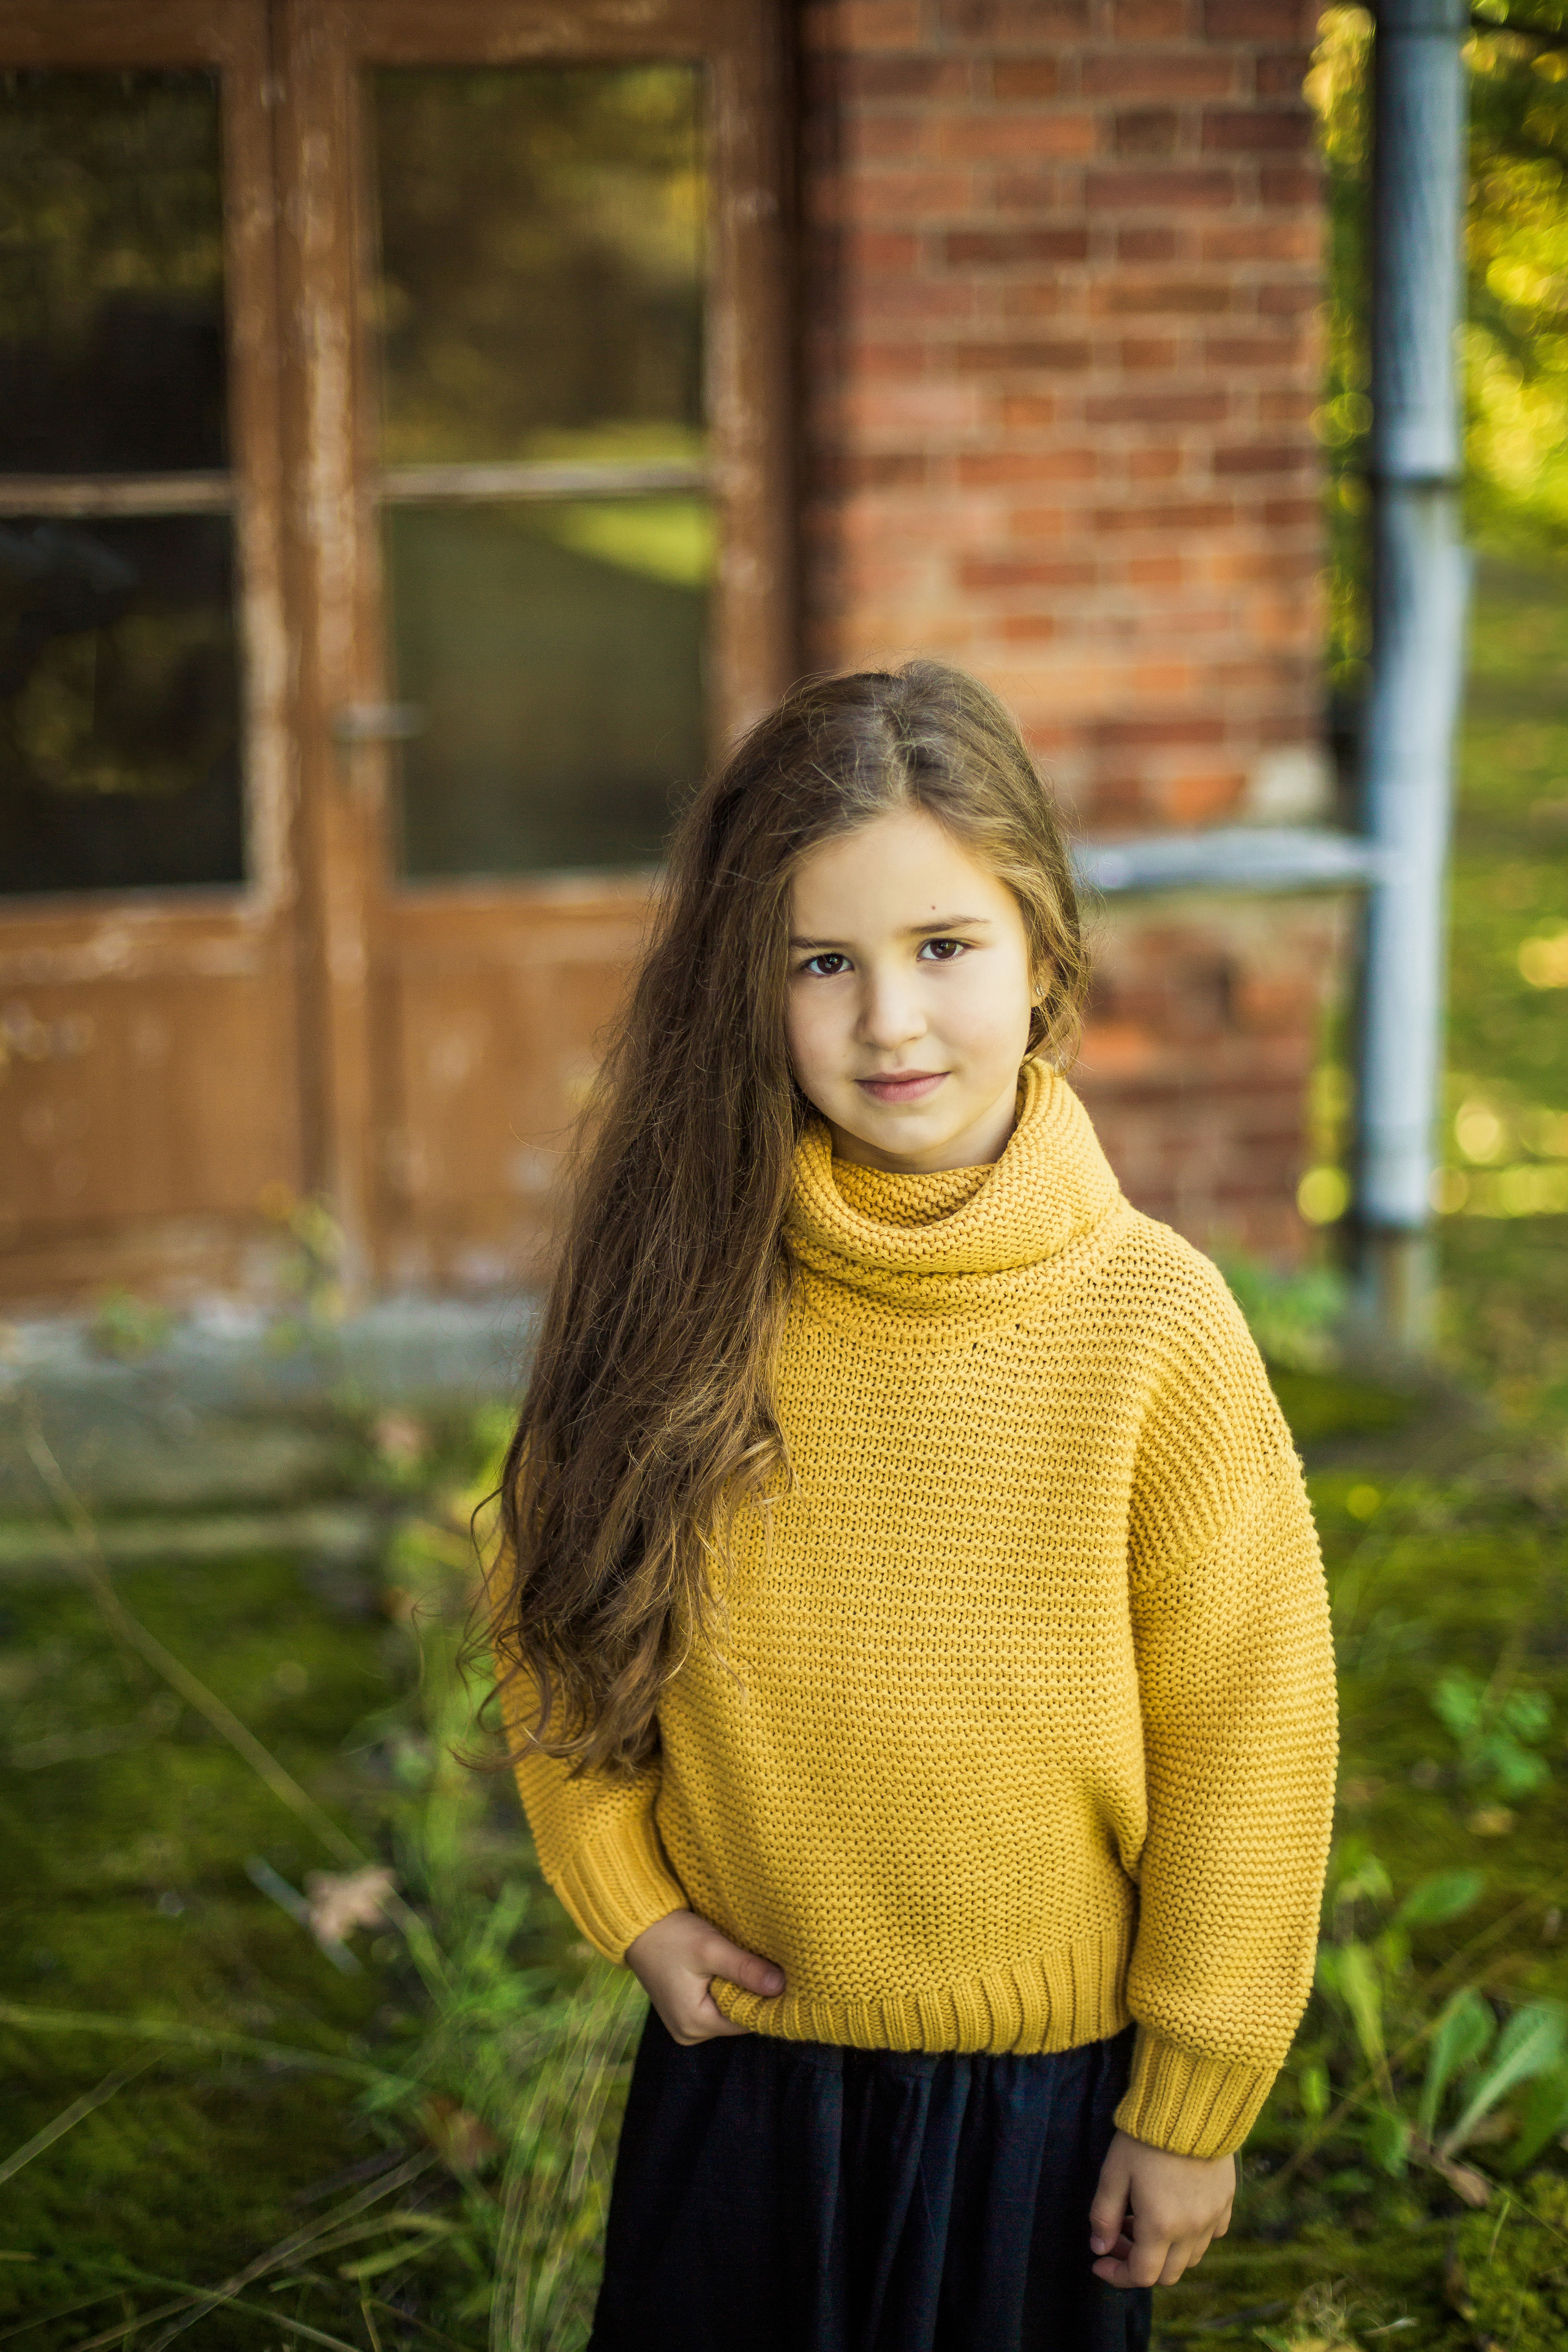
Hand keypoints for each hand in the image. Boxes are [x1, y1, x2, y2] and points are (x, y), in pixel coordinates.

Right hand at [623, 1908, 784, 2044]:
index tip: (782, 1976)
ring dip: (738, 1988)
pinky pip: (715, 2003)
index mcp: (694, 2024)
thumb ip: (745, 1969)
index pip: (746, 2020)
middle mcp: (689, 2032)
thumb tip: (781, 1986)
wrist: (638, 1925)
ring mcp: (684, 2023)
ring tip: (744, 1962)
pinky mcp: (684, 2009)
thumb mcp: (711, 1949)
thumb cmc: (671, 1935)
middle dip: (751, 1992)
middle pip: (737, 2017)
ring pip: (727, 2009)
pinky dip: (725, 1986)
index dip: (766, 1998)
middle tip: (765, 1963)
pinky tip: (728, 1967)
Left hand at [1088, 2128, 1233, 2288]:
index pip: (1142, 2275)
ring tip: (1143, 2221)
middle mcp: (1192, 2229)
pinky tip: (1175, 2211)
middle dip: (1139, 2265)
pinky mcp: (1227, 2200)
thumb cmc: (1145, 2137)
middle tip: (1118, 2238)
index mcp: (1161, 2226)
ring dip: (1165, 2252)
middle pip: (1168, 2274)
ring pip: (1191, 2258)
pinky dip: (1192, 2236)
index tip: (1099, 2262)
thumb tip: (1099, 2248)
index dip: (1117, 2276)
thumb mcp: (1114, 2172)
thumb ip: (1103, 2215)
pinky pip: (1211, 2235)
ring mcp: (1213, 2217)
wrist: (1190, 2104)